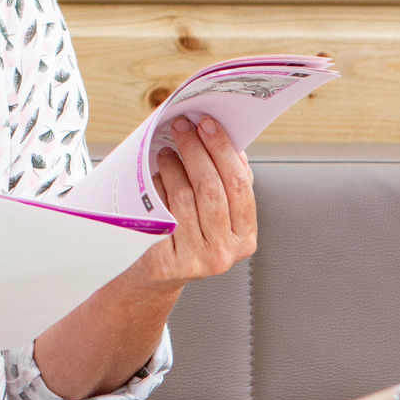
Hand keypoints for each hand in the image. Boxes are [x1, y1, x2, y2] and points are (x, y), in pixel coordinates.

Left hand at [137, 115, 256, 287]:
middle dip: (195, 150)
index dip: (223, 150)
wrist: (158, 275)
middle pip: (210, 188)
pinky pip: (160, 211)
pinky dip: (157, 188)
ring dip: (172, 165)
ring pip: (183, 196)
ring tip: (166, 152)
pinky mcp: (165, 261)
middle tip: (182, 127)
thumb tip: (234, 148)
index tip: (208, 124)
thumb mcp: (217, 216)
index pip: (238, 185)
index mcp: (244, 237)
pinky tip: (154, 177)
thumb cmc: (189, 236)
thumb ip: (229, 186)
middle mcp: (223, 253)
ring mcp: (194, 260)